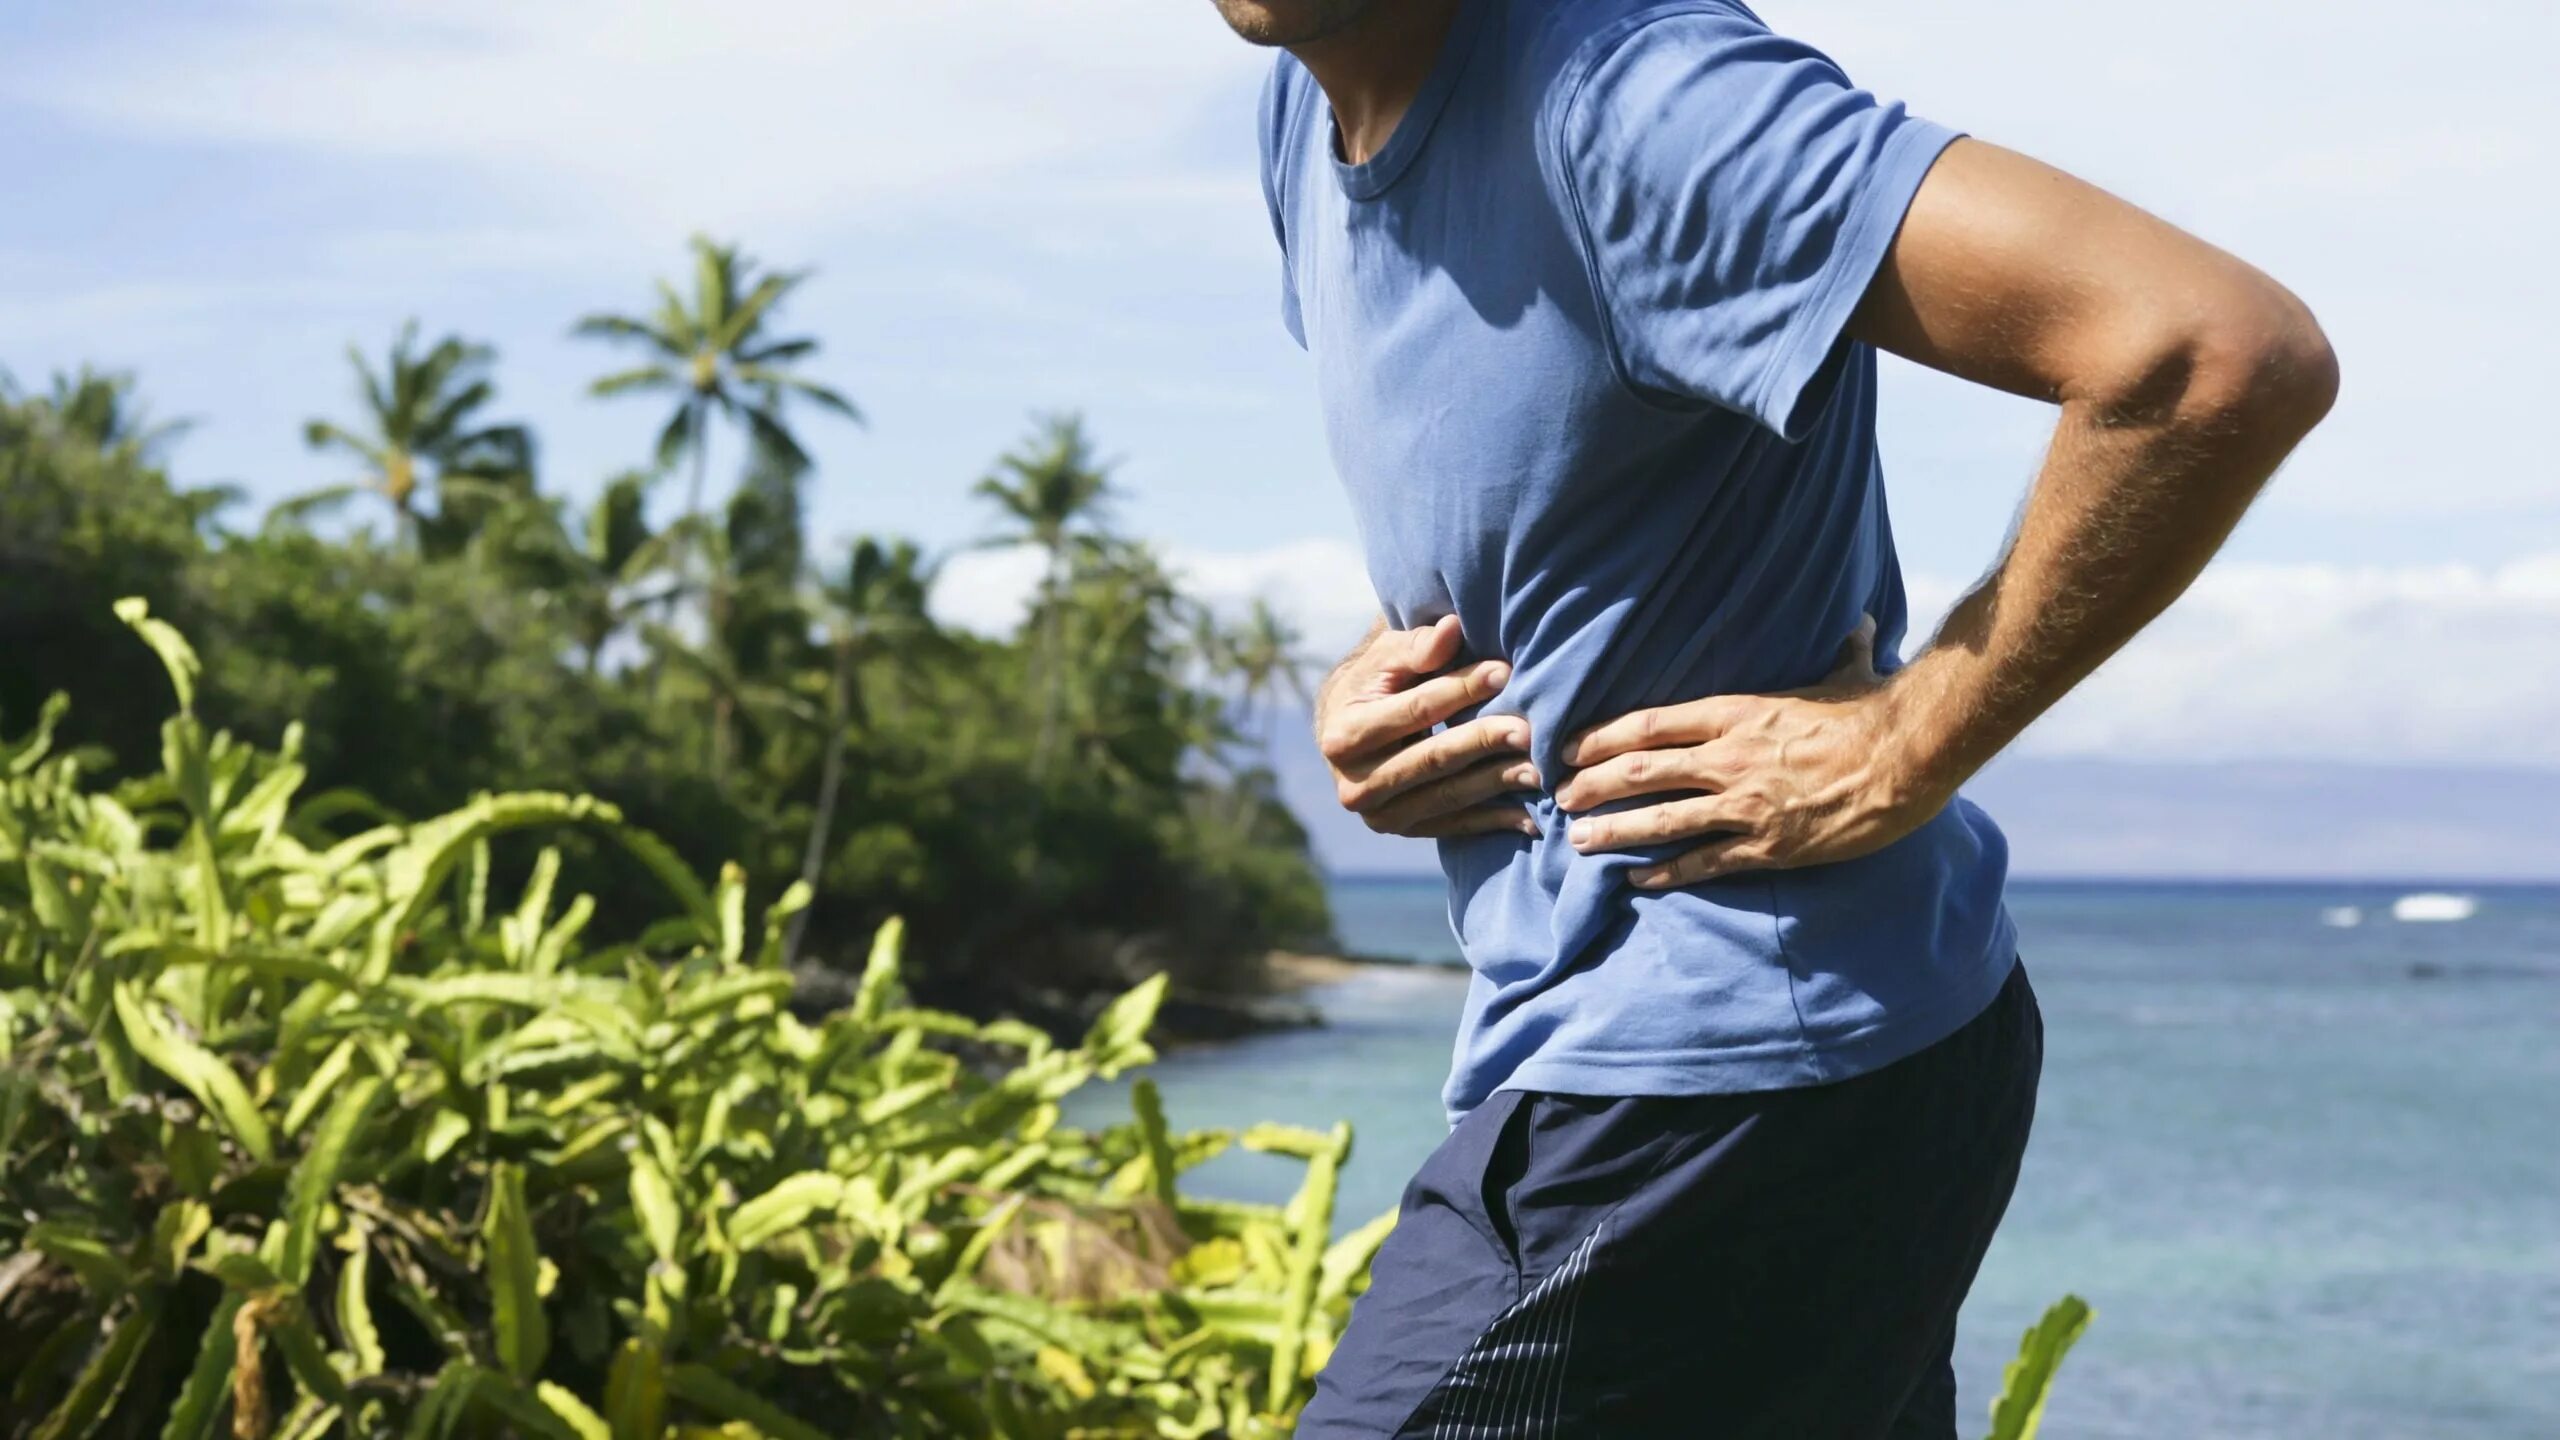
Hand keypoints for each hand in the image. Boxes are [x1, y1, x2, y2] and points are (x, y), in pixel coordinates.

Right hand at [1316, 615, 1539, 838]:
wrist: (1344, 730)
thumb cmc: (1374, 681)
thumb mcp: (1386, 656)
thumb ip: (1418, 646)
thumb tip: (1452, 628)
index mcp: (1343, 736)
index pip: (1415, 711)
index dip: (1460, 690)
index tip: (1504, 671)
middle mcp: (1353, 784)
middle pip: (1432, 759)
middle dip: (1484, 741)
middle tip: (1528, 729)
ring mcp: (1377, 815)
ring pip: (1447, 797)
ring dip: (1496, 783)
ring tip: (1539, 768)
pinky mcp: (1400, 831)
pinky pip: (1453, 827)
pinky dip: (1493, 821)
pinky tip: (1529, 816)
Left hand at [1552, 617, 1951, 885]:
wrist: (1908, 756)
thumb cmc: (1876, 710)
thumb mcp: (1849, 672)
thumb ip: (1841, 651)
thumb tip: (1859, 623)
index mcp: (1736, 713)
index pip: (1650, 724)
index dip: (1603, 737)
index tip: (1570, 747)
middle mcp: (1728, 758)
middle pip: (1641, 771)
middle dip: (1592, 785)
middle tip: (1557, 795)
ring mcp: (1745, 805)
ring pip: (1661, 820)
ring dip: (1614, 831)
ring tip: (1578, 840)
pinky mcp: (1767, 846)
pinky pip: (1704, 862)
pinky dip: (1667, 873)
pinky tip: (1638, 881)